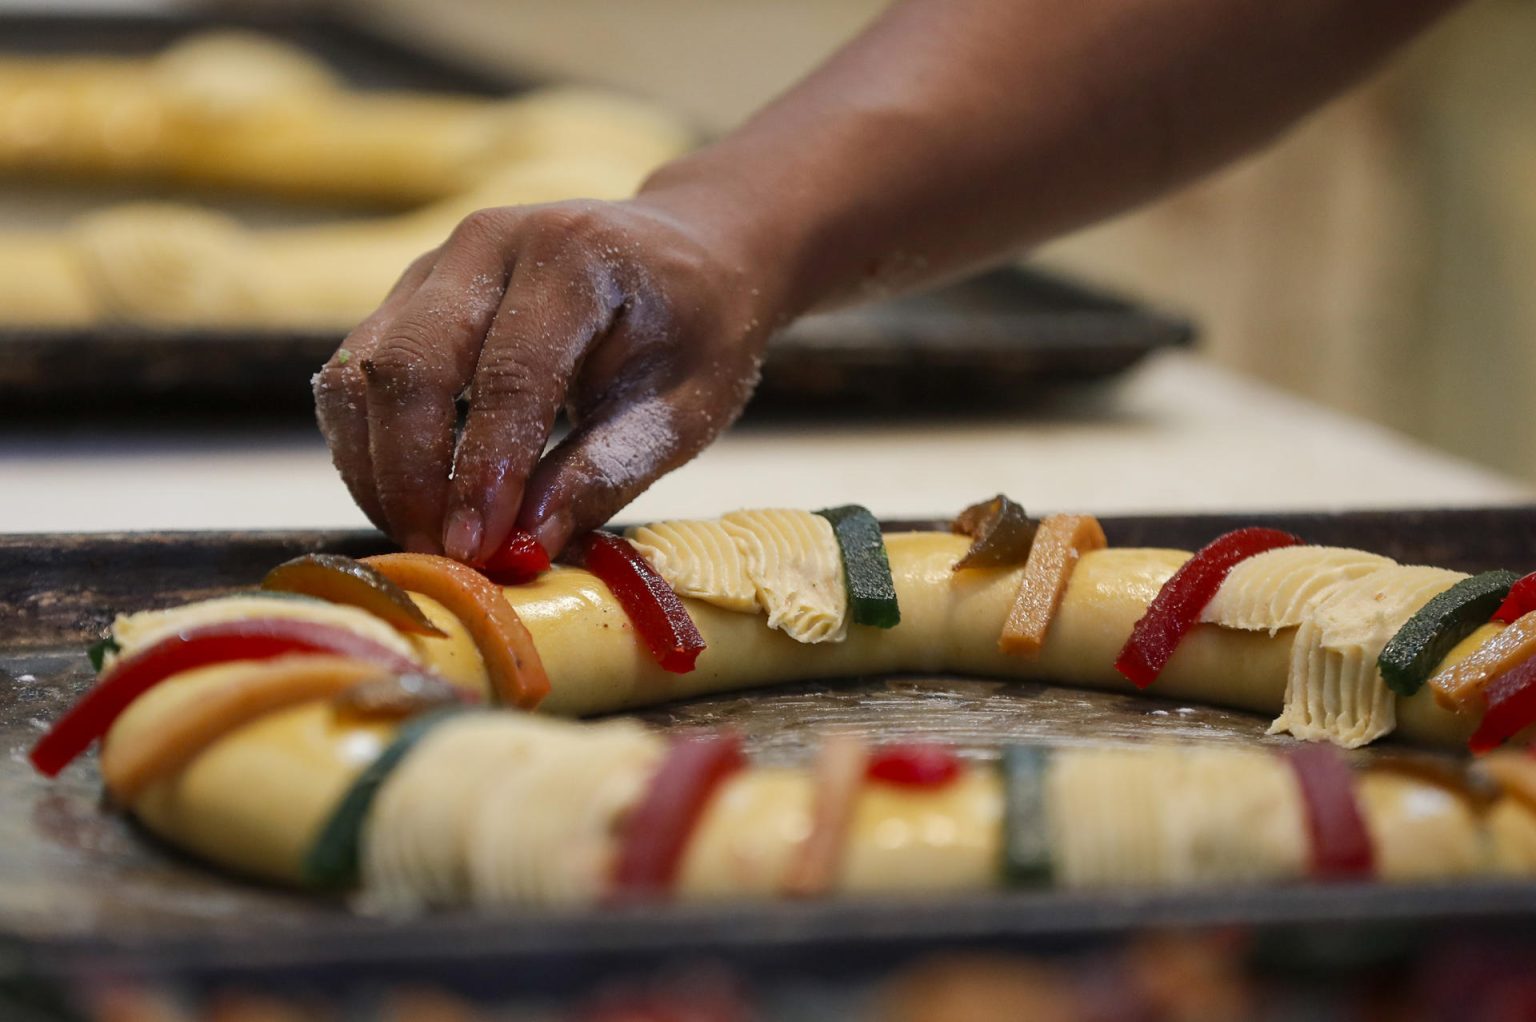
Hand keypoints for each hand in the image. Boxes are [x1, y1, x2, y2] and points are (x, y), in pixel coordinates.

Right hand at [312, 197, 776, 561]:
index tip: (475, 552)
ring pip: (363, 368)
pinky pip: (354, 372)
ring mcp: (438, 263)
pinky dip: (367, 446)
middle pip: (410, 363)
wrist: (688, 256)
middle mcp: (491, 243)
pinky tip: (407, 500)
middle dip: (413, 475)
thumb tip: (523, 546)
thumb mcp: (682, 411)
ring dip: (378, 467)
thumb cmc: (698, 333)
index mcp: (575, 256)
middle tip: (444, 558)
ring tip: (424, 537)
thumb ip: (603, 474)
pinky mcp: (411, 295)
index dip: (484, 470)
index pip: (510, 373)